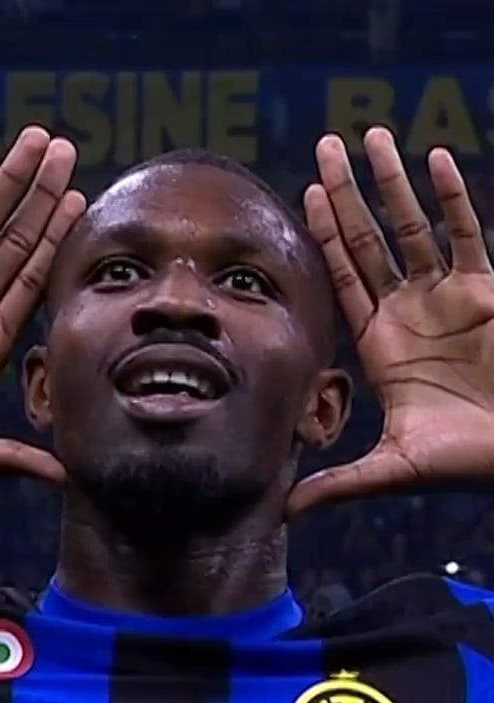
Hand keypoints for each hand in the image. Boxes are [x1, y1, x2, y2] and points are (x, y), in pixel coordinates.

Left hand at [288, 127, 493, 514]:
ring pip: (414, 226)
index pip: (345, 279)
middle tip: (325, 146)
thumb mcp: (391, 469)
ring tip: (371, 135)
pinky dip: (452, 199)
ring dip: (393, 182)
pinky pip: (468, 235)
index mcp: (382, 344)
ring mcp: (448, 297)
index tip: (304, 197)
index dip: (324, 239)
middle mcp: (410, 312)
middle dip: (347, 195)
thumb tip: (284, 511)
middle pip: (369, 241)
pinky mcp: (486, 292)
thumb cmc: (461, 462)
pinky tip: (435, 161)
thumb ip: (338, 482)